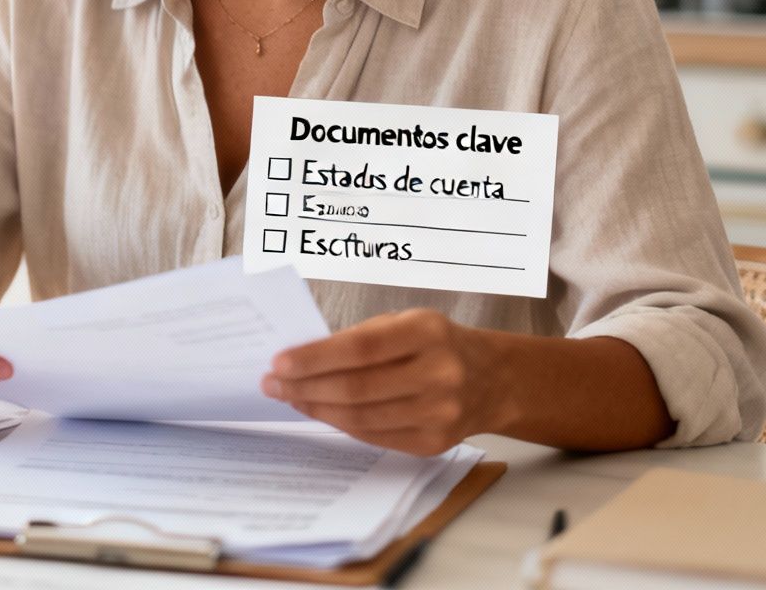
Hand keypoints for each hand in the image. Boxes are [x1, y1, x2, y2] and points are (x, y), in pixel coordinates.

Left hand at [259, 309, 511, 454]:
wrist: (493, 379)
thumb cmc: (435, 343)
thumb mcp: (405, 323)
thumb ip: (360, 338)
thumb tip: (301, 360)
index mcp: (428, 333)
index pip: (360, 348)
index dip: (315, 358)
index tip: (279, 362)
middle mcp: (439, 374)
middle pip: (356, 388)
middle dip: (305, 387)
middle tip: (272, 383)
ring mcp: (439, 413)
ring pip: (361, 417)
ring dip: (316, 408)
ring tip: (289, 397)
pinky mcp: (434, 442)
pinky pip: (374, 436)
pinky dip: (340, 424)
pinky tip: (319, 411)